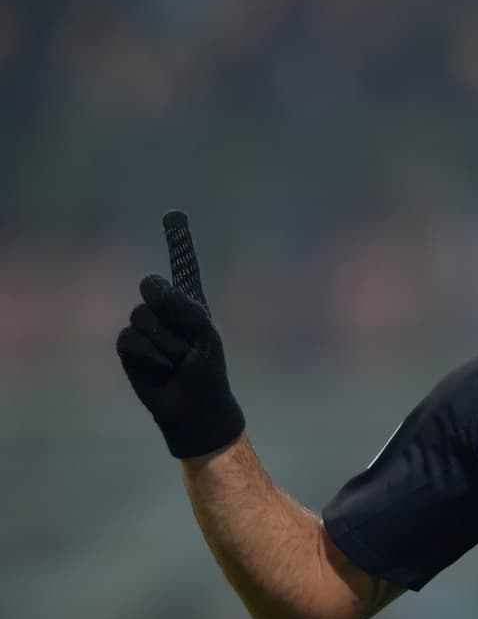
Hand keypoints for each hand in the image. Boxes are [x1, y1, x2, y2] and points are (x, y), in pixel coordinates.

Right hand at [116, 211, 244, 457]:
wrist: (194, 404)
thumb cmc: (208, 370)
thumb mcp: (207, 336)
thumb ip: (188, 309)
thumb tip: (158, 289)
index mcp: (191, 303)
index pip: (183, 267)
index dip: (178, 241)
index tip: (174, 214)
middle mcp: (166, 310)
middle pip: (152, 285)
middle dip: (165, 303)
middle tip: (182, 330)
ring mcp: (145, 327)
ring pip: (142, 316)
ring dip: (165, 341)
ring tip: (178, 359)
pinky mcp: (129, 347)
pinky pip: (129, 338)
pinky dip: (149, 353)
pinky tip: (162, 366)